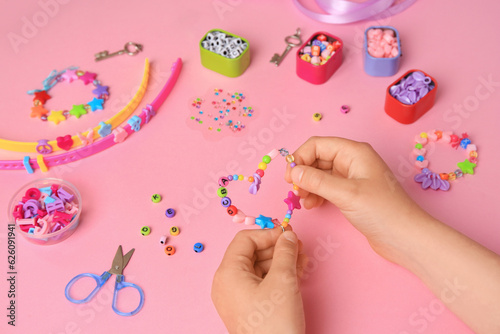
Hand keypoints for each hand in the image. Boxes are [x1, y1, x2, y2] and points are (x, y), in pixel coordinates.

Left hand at [211, 227, 306, 333]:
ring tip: (302, 260)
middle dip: (277, 248)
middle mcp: (226, 283)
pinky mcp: (245, 308)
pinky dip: (276, 276)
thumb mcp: (283, 281)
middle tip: (299, 247)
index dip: (269, 234)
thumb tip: (288, 235)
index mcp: (228, 273)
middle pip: (251, 253)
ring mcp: (234, 297)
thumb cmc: (274, 323)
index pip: (245, 239)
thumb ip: (285, 252)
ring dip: (280, 261)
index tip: (289, 235)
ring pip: (258, 268)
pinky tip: (295, 272)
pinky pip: (259, 283)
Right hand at [285, 136, 429, 258]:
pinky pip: (327, 187)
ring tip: (304, 201)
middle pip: (317, 158)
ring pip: (320, 174)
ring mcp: (352, 177)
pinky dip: (316, 194)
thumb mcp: (346, 194)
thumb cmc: (382, 211)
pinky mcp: (352, 193)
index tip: (290, 178)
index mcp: (354, 152)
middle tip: (296, 192)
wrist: (405, 237)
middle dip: (303, 173)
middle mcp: (353, 160)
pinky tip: (313, 205)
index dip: (300, 158)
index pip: (318, 145)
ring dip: (308, 185)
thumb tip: (294, 173)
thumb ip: (317, 181)